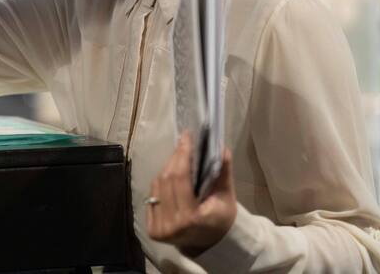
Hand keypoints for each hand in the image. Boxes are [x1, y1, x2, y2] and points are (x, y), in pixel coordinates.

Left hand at [146, 132, 237, 256]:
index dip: (182, 154)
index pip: (180, 178)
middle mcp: (171, 224)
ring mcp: (159, 228)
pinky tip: (171, 178)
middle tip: (184, 144)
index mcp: (190, 218)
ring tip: (179, 160)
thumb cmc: (220, 217)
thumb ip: (223, 172)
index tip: (186, 136)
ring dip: (167, 169)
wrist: (211, 243)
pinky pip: (152, 196)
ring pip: (157, 185)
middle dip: (175, 158)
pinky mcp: (152, 228)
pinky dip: (161, 183)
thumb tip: (221, 148)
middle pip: (166, 179)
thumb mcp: (226, 196)